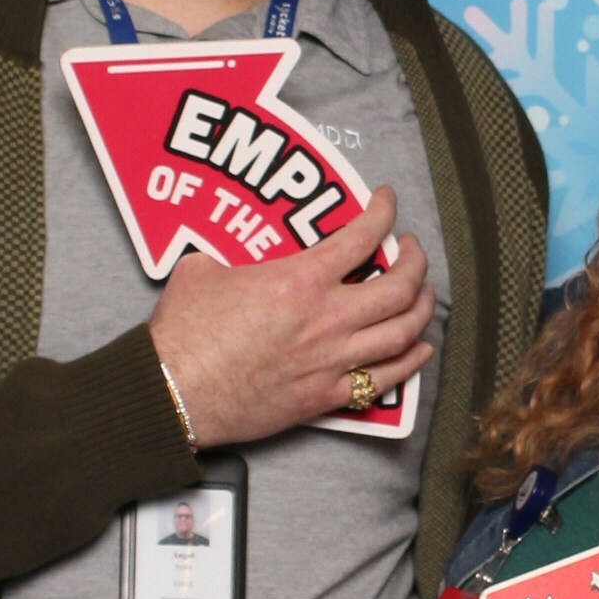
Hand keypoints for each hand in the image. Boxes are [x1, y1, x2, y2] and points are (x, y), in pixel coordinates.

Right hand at [147, 184, 435, 446]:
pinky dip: (410, 363)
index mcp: (300, 280)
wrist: (175, 394)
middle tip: (412, 249)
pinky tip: (419, 350)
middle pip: (399, 286)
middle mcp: (327, 319)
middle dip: (416, 261)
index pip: (362, 236)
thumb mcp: (201, 269)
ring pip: (402, 333)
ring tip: (423, 294)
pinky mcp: (326, 397)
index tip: (388, 200)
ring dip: (421, 309)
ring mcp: (332, 360)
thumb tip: (226, 252)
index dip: (383, 212)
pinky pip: (384, 381)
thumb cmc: (184, 333)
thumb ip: (228, 255)